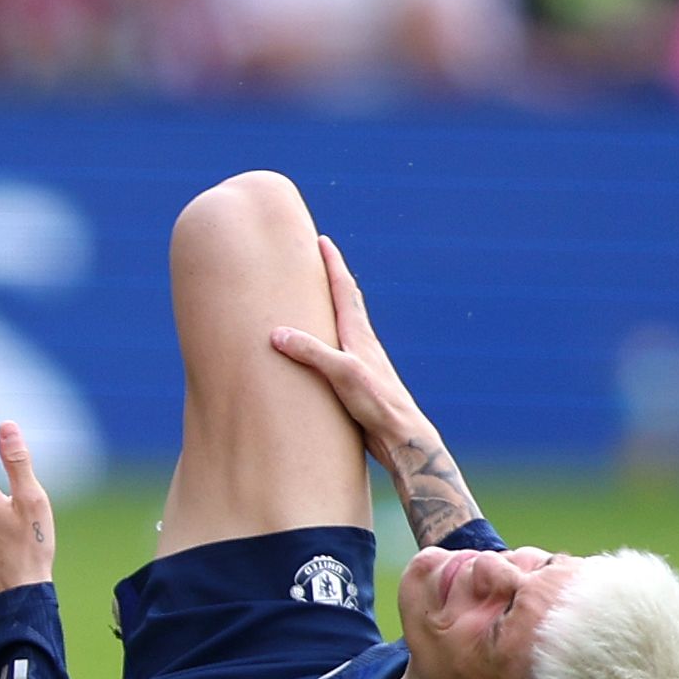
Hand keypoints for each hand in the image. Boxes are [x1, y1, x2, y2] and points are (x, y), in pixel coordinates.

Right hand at [266, 235, 483, 544]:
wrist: (402, 438)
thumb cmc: (377, 404)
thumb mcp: (341, 374)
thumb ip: (311, 352)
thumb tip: (276, 334)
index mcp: (359, 334)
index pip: (344, 289)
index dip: (332, 264)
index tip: (322, 240)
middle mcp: (363, 343)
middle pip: (347, 302)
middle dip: (332, 279)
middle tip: (318, 260)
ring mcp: (362, 362)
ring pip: (345, 327)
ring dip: (331, 309)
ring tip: (315, 301)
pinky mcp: (359, 384)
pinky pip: (339, 353)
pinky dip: (327, 341)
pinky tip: (322, 354)